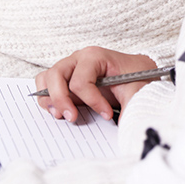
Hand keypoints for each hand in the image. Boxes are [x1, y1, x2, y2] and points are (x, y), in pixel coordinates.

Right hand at [36, 47, 156, 121]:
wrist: (138, 73)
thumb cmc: (136, 77)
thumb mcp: (137, 90)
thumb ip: (131, 106)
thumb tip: (123, 126)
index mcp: (95, 56)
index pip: (81, 81)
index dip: (92, 102)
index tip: (107, 115)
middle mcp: (78, 59)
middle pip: (55, 75)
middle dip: (61, 100)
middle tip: (72, 118)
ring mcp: (69, 68)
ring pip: (46, 79)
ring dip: (50, 99)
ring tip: (62, 116)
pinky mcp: (65, 79)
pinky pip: (46, 85)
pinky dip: (47, 99)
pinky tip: (59, 111)